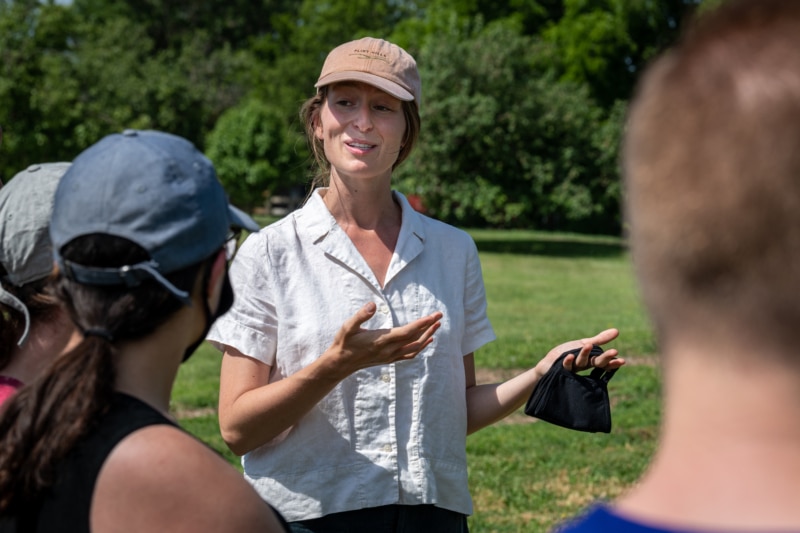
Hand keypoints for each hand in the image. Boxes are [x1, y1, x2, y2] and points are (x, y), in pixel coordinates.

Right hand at [324, 302, 442, 377]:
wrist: (340, 364)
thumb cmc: (344, 343)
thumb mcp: (348, 327)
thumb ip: (361, 316)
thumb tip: (372, 305)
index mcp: (381, 341)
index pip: (407, 332)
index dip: (422, 324)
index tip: (433, 315)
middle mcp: (388, 350)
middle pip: (415, 339)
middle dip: (429, 327)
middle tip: (439, 315)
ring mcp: (390, 357)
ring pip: (415, 348)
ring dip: (427, 337)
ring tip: (436, 325)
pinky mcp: (389, 359)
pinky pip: (409, 355)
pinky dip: (420, 347)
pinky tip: (427, 341)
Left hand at [534, 328, 623, 378]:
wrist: (548, 365)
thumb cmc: (567, 354)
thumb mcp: (584, 344)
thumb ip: (600, 339)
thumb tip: (617, 331)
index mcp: (590, 360)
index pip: (604, 362)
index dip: (613, 362)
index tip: (623, 360)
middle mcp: (583, 365)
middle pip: (596, 362)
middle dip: (605, 357)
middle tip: (614, 352)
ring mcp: (573, 368)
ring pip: (581, 362)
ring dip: (585, 354)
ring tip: (588, 345)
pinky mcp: (561, 369)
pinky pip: (565, 365)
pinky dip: (568, 361)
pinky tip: (569, 356)